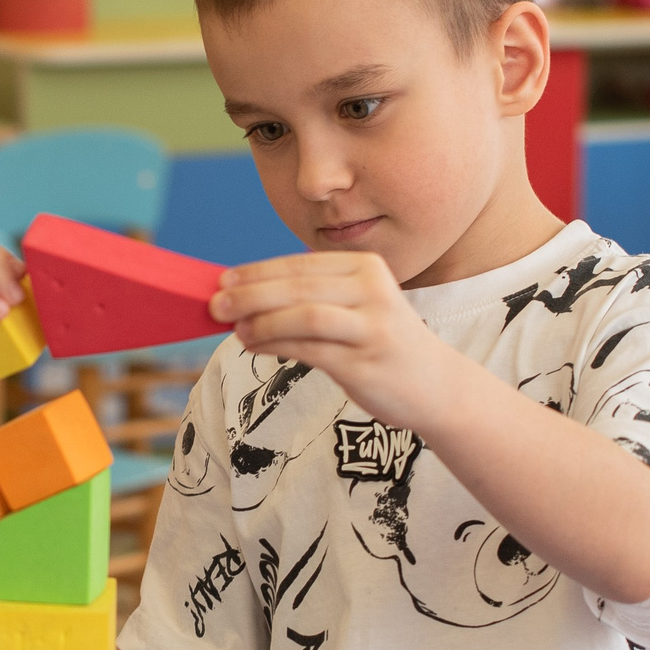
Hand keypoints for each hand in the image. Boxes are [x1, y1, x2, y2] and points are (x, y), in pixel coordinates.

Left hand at [210, 251, 449, 432]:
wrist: (434, 385)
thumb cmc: (381, 343)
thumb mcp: (355, 307)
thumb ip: (311, 298)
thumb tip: (245, 297)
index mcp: (366, 268)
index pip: (300, 265)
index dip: (257, 272)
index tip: (221, 280)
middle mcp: (372, 291)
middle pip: (297, 286)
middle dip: (250, 294)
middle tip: (215, 305)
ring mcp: (372, 326)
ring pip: (304, 315)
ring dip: (262, 321)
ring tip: (236, 330)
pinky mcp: (366, 361)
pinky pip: (311, 349)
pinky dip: (277, 346)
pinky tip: (255, 347)